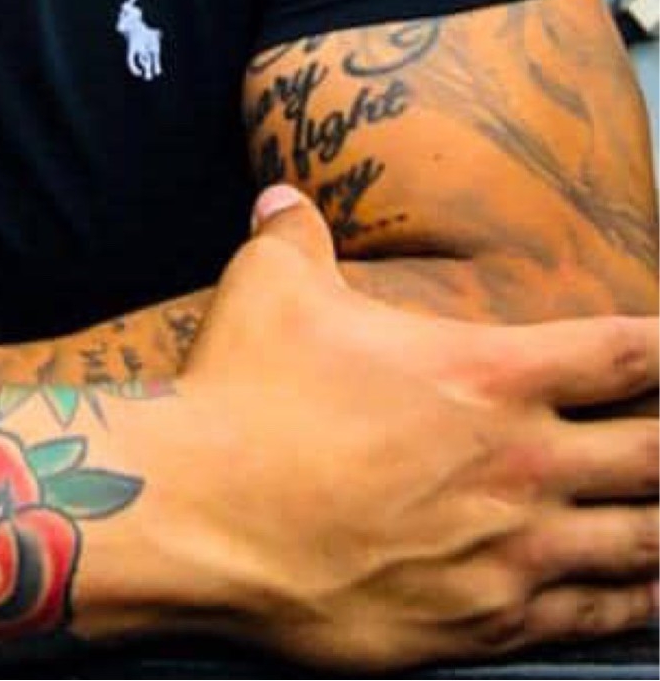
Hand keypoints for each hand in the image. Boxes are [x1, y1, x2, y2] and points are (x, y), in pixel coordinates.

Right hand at [179, 186, 657, 671]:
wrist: (204, 514)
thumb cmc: (245, 392)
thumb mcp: (271, 283)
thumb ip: (296, 235)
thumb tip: (284, 198)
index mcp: (487, 373)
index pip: (625, 353)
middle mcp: (520, 461)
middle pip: (657, 454)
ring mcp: (510, 550)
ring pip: (641, 544)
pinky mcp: (484, 622)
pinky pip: (591, 618)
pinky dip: (633, 605)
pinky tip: (648, 598)